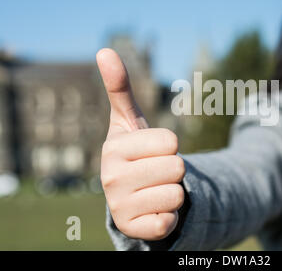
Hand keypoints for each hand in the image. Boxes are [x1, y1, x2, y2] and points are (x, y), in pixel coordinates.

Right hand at [96, 48, 185, 239]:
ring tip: (154, 190)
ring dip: (173, 193)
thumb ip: (120, 88)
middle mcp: (110, 179)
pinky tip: (153, 211)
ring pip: (177, 195)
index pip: (171, 142)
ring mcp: (120, 207)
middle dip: (173, 170)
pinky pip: (170, 221)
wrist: (130, 194)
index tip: (154, 150)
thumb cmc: (135, 152)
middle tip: (156, 172)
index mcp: (113, 148)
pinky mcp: (134, 230)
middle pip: (177, 168)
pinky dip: (169, 216)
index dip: (170, 145)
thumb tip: (104, 50)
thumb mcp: (129, 121)